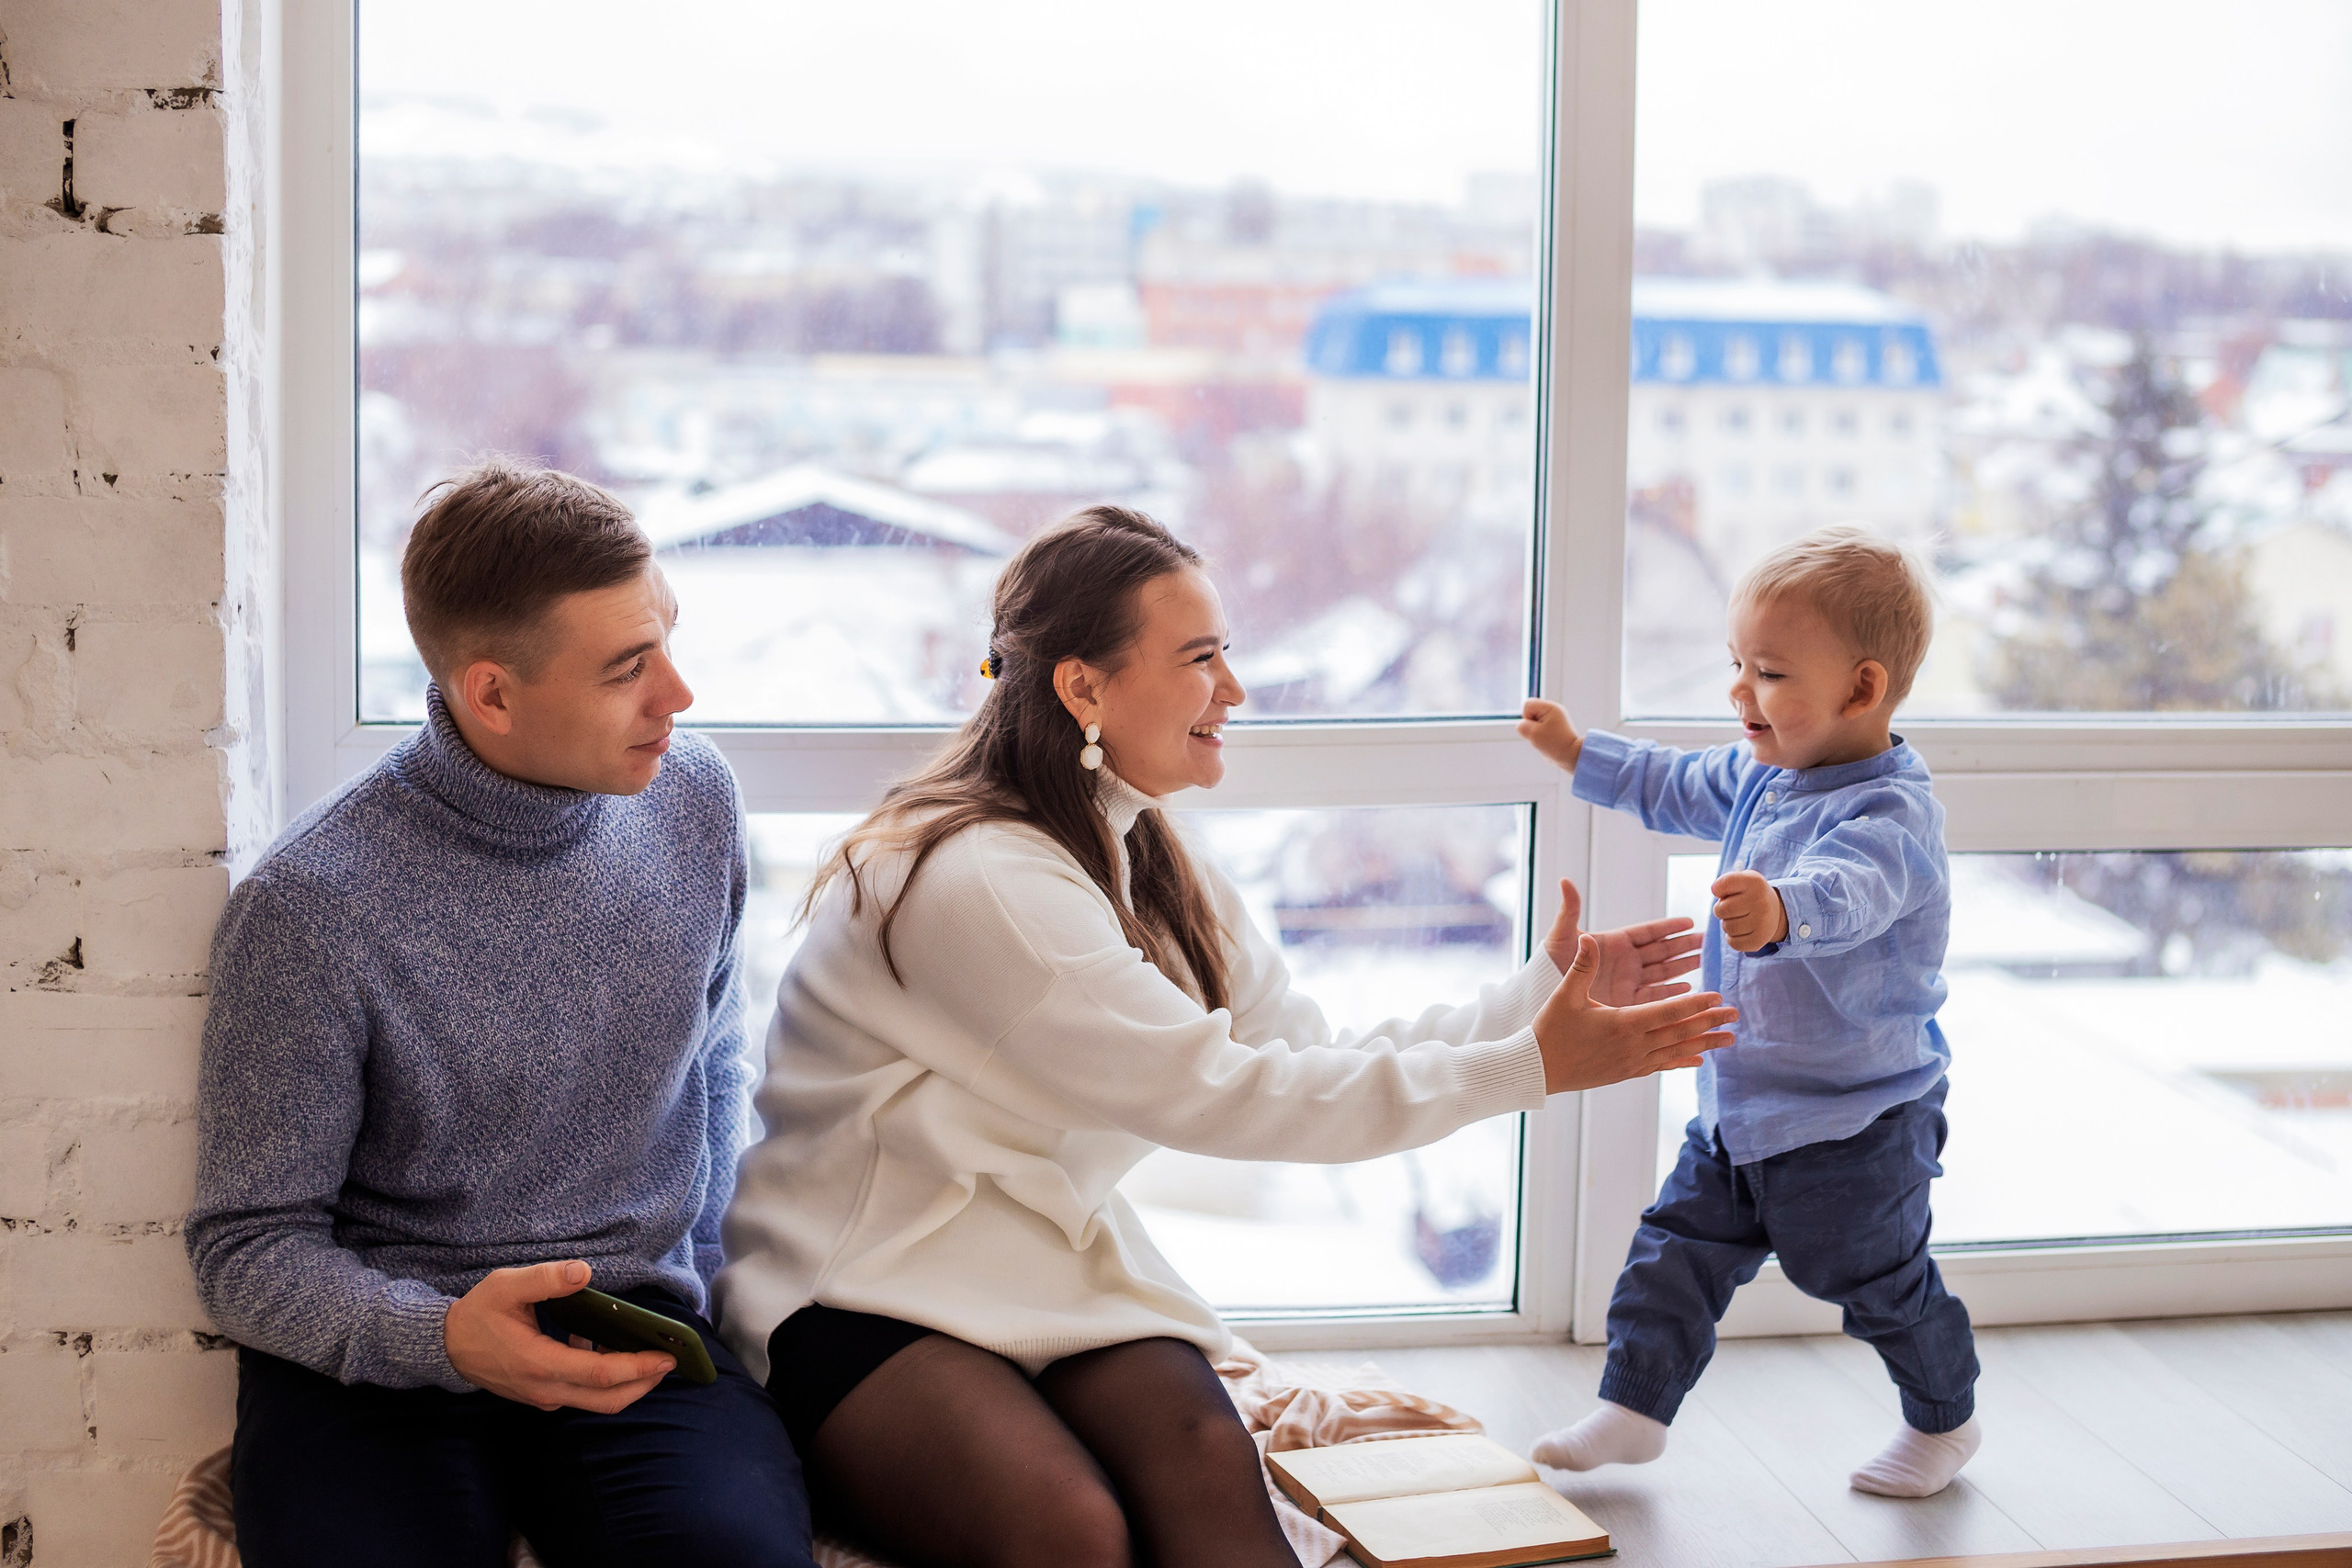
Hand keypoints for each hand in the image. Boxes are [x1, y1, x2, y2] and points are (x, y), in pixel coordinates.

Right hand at [444, 1260, 675, 1412]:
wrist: (448, 1347)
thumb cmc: (479, 1314)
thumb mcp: (506, 1286)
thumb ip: (545, 1279)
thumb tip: (583, 1272)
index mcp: (539, 1363)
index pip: (600, 1374)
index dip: (637, 1367)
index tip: (666, 1356)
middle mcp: (545, 1389)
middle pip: (608, 1399)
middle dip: (645, 1382)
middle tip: (671, 1359)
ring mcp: (545, 1396)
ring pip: (598, 1402)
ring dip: (628, 1383)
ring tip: (646, 1350)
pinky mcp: (544, 1395)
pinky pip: (583, 1395)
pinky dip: (606, 1379)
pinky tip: (606, 1346)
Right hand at [1518, 699, 1582, 770]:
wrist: (1572, 756)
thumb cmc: (1554, 744)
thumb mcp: (1533, 734)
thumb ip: (1522, 726)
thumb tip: (1522, 725)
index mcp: (1550, 707)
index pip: (1527, 705)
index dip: (1526, 717)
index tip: (1536, 728)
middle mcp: (1554, 710)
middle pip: (1531, 713)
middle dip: (1531, 726)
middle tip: (1542, 735)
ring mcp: (1556, 718)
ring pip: (1534, 723)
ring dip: (1536, 732)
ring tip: (1546, 740)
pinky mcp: (1556, 727)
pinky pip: (1540, 729)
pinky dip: (1541, 736)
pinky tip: (1548, 742)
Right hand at [1532, 934, 1737, 1093]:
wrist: (1538, 1069)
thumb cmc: (1550, 1030)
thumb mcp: (1565, 994)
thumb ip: (1583, 966)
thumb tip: (1591, 937)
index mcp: (1622, 1023)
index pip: (1668, 1012)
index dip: (1694, 1004)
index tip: (1717, 996)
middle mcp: (1633, 1045)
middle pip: (1680, 1032)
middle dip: (1709, 1022)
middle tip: (1735, 1014)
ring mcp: (1632, 1062)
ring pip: (1676, 1051)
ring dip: (1704, 1043)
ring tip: (1729, 1039)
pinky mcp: (1627, 1072)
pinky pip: (1662, 1065)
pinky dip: (1682, 1061)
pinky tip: (1699, 1060)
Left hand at [1541, 879, 1702, 1005]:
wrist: (1542, 996)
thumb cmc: (1548, 964)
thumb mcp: (1561, 936)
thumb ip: (1570, 910)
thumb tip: (1565, 880)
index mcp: (1614, 942)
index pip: (1648, 932)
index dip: (1668, 927)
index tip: (1690, 921)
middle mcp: (1624, 962)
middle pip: (1661, 951)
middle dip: (1684, 945)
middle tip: (1708, 940)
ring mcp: (1627, 982)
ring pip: (1663, 973)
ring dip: (1683, 967)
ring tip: (1705, 962)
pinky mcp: (1626, 1004)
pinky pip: (1654, 998)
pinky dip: (1671, 994)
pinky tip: (1689, 991)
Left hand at [1710, 870, 1787, 952]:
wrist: (1774, 911)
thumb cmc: (1750, 894)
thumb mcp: (1742, 879)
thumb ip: (1725, 881)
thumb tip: (1715, 890)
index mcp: (1755, 883)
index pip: (1725, 884)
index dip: (1718, 889)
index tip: (1726, 891)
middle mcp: (1761, 901)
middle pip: (1721, 909)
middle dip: (1720, 910)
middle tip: (1731, 908)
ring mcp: (1762, 922)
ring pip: (1727, 927)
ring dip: (1727, 924)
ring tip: (1739, 918)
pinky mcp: (1760, 940)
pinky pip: (1733, 943)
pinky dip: (1732, 938)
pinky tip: (1741, 931)